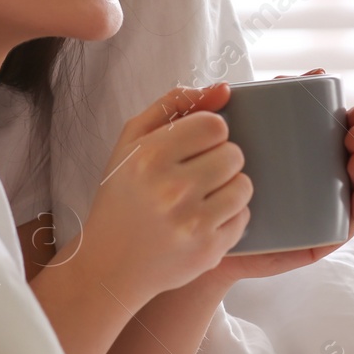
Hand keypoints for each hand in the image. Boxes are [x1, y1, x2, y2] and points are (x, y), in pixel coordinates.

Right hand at [75, 83, 252, 307]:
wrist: (109, 264)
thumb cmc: (123, 196)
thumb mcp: (132, 142)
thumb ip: (175, 105)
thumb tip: (225, 89)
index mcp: (149, 156)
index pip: (215, 126)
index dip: (209, 134)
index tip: (194, 147)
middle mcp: (171, 189)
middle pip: (234, 154)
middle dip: (220, 161)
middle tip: (197, 175)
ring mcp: (192, 223)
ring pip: (244, 185)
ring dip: (229, 188)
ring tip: (202, 198)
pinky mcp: (208, 250)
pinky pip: (243, 217)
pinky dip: (228, 217)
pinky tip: (202, 221)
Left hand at [201, 68, 353, 287]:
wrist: (189, 240)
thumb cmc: (198, 186)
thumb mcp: (199, 144)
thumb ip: (201, 110)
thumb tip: (225, 87)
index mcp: (290, 146)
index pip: (326, 121)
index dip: (342, 108)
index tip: (346, 101)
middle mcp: (308, 173)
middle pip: (347, 149)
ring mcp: (314, 204)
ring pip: (353, 182)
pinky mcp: (312, 236)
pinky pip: (345, 223)